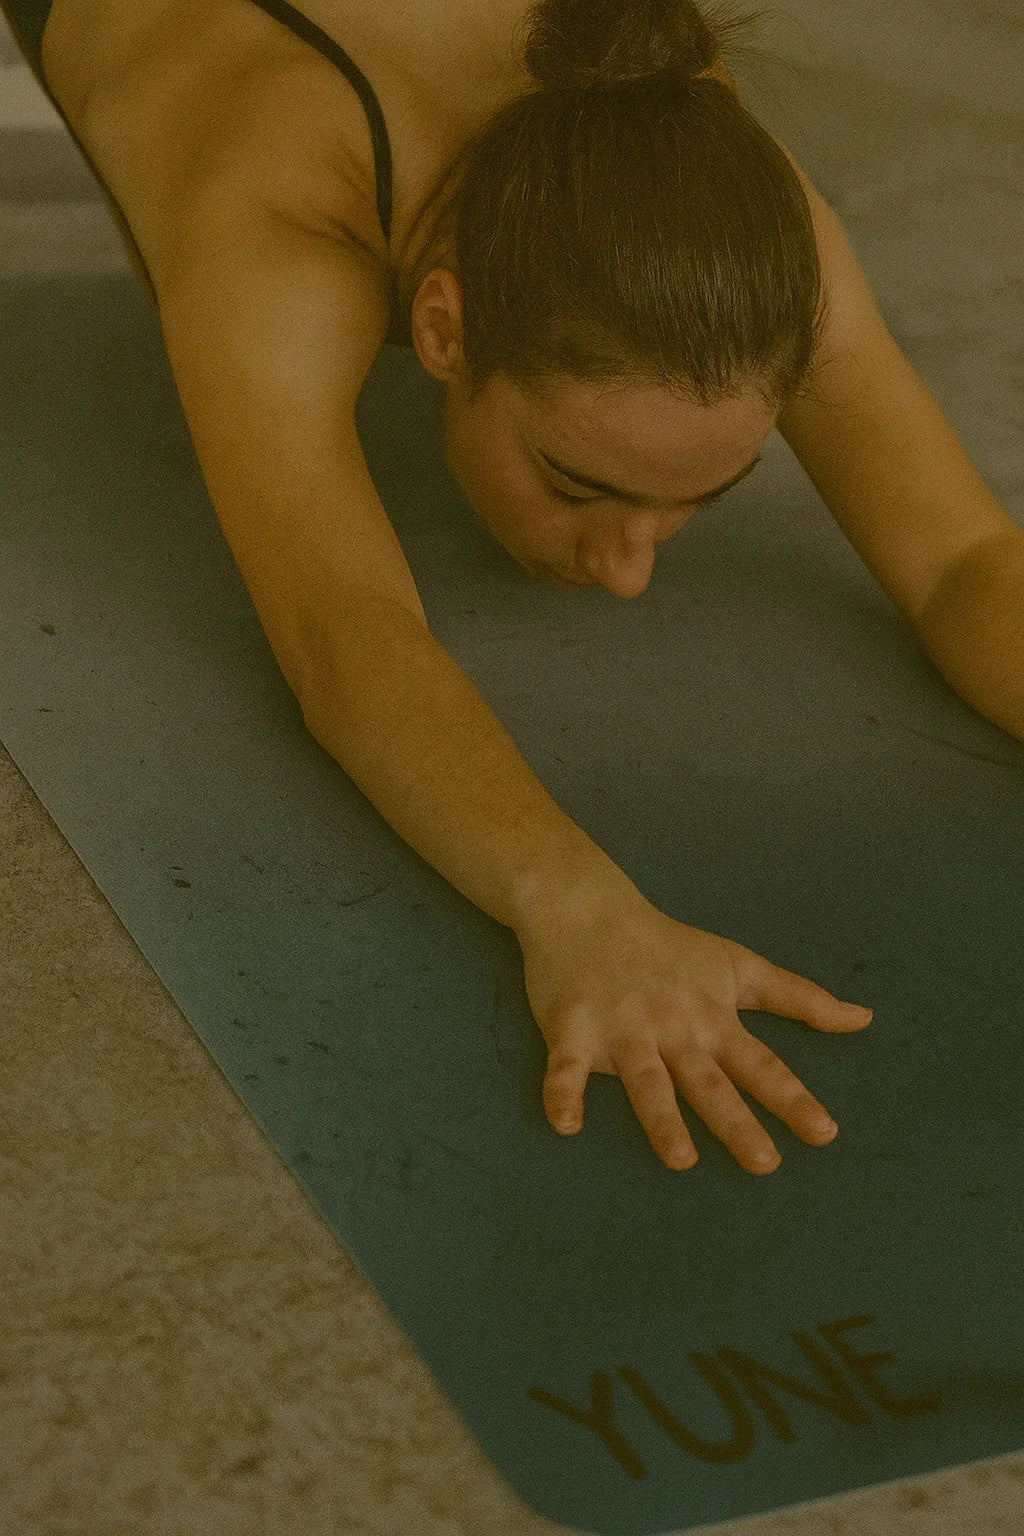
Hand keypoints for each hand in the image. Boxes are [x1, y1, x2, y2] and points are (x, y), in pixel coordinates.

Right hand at [517, 873, 872, 1174]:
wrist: (585, 907)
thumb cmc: (668, 945)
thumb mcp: (738, 965)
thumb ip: (799, 998)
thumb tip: (864, 1020)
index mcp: (711, 1016)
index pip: (759, 1064)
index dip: (791, 1098)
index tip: (824, 1133)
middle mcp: (671, 1026)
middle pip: (707, 1081)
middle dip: (735, 1122)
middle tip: (765, 1164)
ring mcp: (621, 1028)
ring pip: (645, 1080)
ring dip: (662, 1118)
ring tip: (681, 1160)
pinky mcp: (572, 1027)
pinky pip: (565, 1066)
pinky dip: (563, 1093)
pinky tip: (565, 1124)